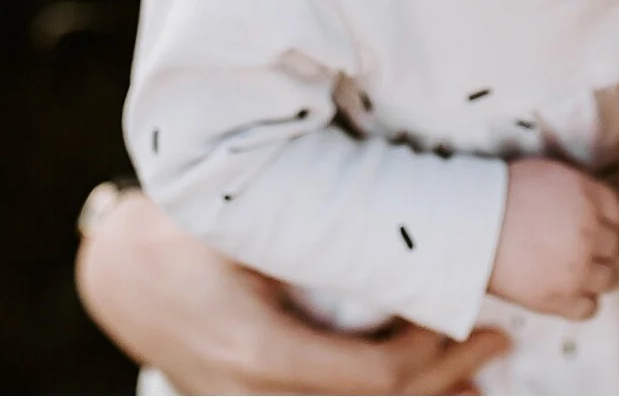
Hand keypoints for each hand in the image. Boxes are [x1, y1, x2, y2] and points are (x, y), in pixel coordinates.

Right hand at [75, 186, 510, 393]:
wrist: (120, 274)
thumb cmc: (184, 234)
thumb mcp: (246, 227)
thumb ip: (311, 233)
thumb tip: (398, 221)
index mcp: (258, 350)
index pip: (372, 375)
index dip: (432, 352)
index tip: (469, 312)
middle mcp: (253, 394)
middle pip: (371, 408)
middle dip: (442, 382)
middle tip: (498, 344)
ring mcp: (247, 409)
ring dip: (419, 404)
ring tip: (475, 385)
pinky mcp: (247, 407)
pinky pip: (324, 412)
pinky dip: (377, 404)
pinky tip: (422, 394)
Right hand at [486, 157, 618, 320]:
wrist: (464, 226)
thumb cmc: (497, 194)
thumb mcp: (546, 173)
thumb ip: (578, 188)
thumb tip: (595, 204)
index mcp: (586, 196)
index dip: (605, 222)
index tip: (592, 228)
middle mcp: (589, 232)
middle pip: (616, 246)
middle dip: (600, 248)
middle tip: (577, 249)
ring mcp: (577, 268)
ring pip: (612, 278)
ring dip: (596, 275)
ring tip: (572, 271)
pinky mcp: (560, 298)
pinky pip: (591, 308)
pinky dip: (582, 302)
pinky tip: (565, 291)